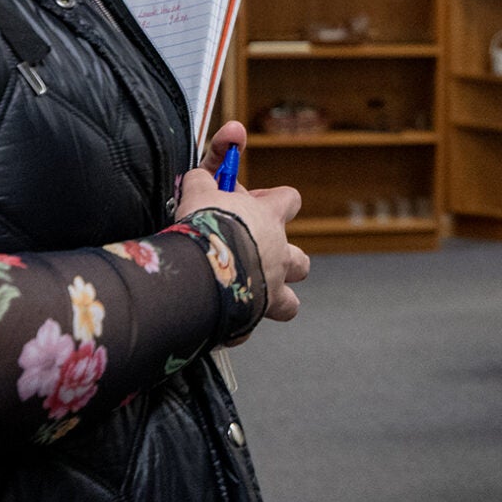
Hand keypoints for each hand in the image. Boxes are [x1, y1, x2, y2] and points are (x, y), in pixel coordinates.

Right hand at [176, 121, 307, 325]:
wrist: (202, 266)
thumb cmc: (206, 225)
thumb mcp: (199, 191)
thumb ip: (203, 179)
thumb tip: (201, 175)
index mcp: (271, 219)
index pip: (290, 199)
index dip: (275, 199)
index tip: (253, 202)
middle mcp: (279, 255)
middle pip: (301, 260)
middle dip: (285, 259)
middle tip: (256, 256)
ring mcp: (272, 288)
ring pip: (291, 301)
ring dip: (275, 299)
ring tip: (251, 295)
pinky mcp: (254, 316)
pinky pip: (250, 326)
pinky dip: (238, 325)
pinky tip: (221, 319)